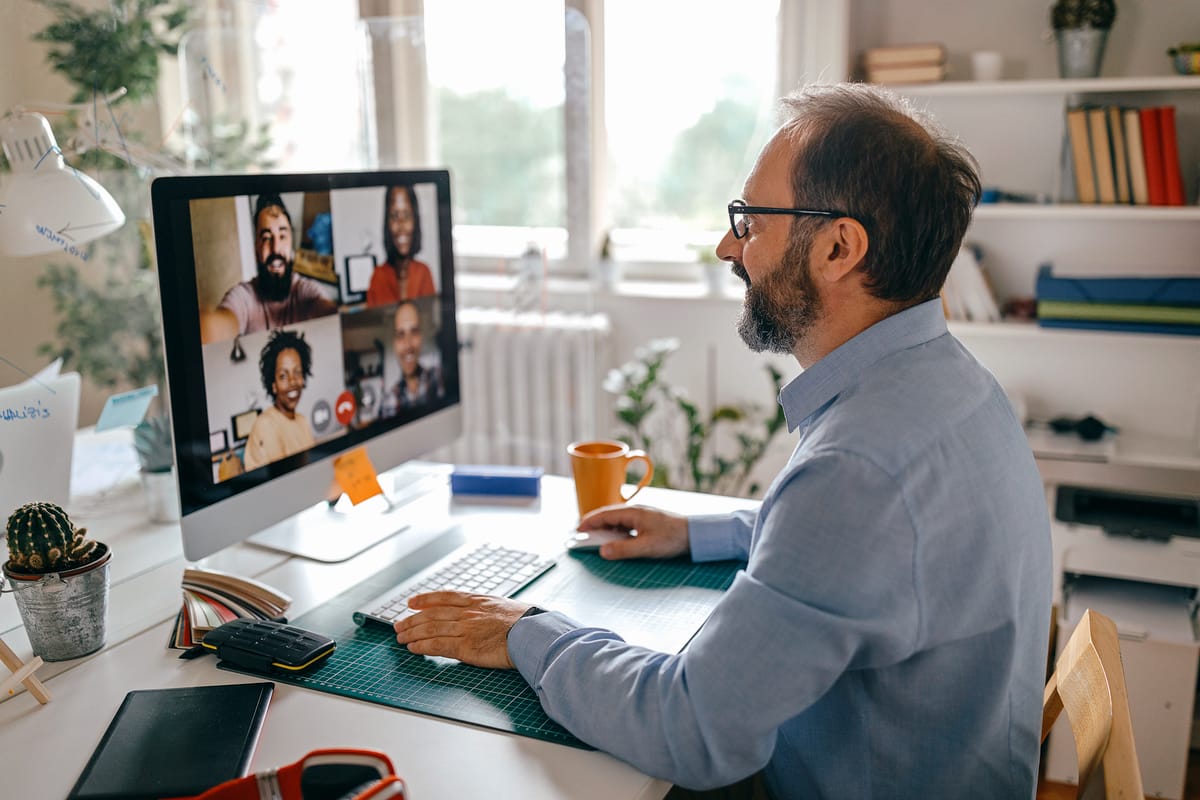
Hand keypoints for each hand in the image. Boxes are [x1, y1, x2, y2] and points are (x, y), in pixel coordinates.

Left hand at [393, 591, 529, 668]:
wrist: (533, 633)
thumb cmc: (527, 622)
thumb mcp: (505, 607)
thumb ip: (489, 610)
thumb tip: (485, 615)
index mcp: (477, 600)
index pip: (444, 597)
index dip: (425, 599)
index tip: (412, 602)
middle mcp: (468, 612)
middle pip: (432, 614)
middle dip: (412, 619)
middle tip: (399, 624)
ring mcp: (465, 629)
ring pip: (430, 629)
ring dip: (412, 633)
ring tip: (401, 638)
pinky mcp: (465, 647)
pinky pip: (437, 646)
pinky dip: (422, 647)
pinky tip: (413, 648)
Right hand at [577, 504, 689, 560]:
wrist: (696, 534)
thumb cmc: (673, 538)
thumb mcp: (646, 547)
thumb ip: (623, 549)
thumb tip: (602, 551)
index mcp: (633, 513)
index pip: (604, 514)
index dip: (589, 522)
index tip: (578, 530)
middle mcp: (636, 510)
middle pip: (609, 515)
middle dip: (595, 524)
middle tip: (583, 535)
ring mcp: (642, 515)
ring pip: (617, 519)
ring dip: (606, 527)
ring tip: (597, 538)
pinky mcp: (648, 521)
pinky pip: (626, 523)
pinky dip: (616, 530)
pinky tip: (617, 538)